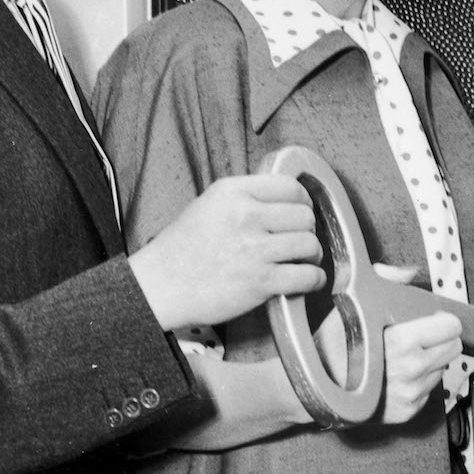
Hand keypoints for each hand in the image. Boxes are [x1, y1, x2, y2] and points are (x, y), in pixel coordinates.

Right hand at [131, 174, 323, 329]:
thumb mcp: (208, 205)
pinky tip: (307, 280)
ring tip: (304, 260)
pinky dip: (313, 279)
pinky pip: (307, 276)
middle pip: (305, 216)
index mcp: (232, 192)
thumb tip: (280, 201)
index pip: (289, 186)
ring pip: (310, 244)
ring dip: (312, 255)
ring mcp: (255, 249)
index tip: (301, 212)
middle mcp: (246, 216)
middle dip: (308, 229)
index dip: (302, 201)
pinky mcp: (260, 281)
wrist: (159, 286)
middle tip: (300, 240)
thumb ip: (243, 199)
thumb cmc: (180, 250)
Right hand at [308, 265, 466, 426]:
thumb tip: (409, 273)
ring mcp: (410, 394)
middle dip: (439, 338)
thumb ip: (386, 282)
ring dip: (430, 359)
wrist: (314, 388)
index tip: (432, 318)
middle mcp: (410, 371)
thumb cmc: (332, 346)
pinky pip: (429, 388)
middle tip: (418, 335)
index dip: (442, 320)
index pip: (450, 328)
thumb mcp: (353, 305)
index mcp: (401, 342)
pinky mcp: (408, 411)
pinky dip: (420, 379)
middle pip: (453, 348)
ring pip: (442, 368)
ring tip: (402, 354)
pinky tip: (397, 373)